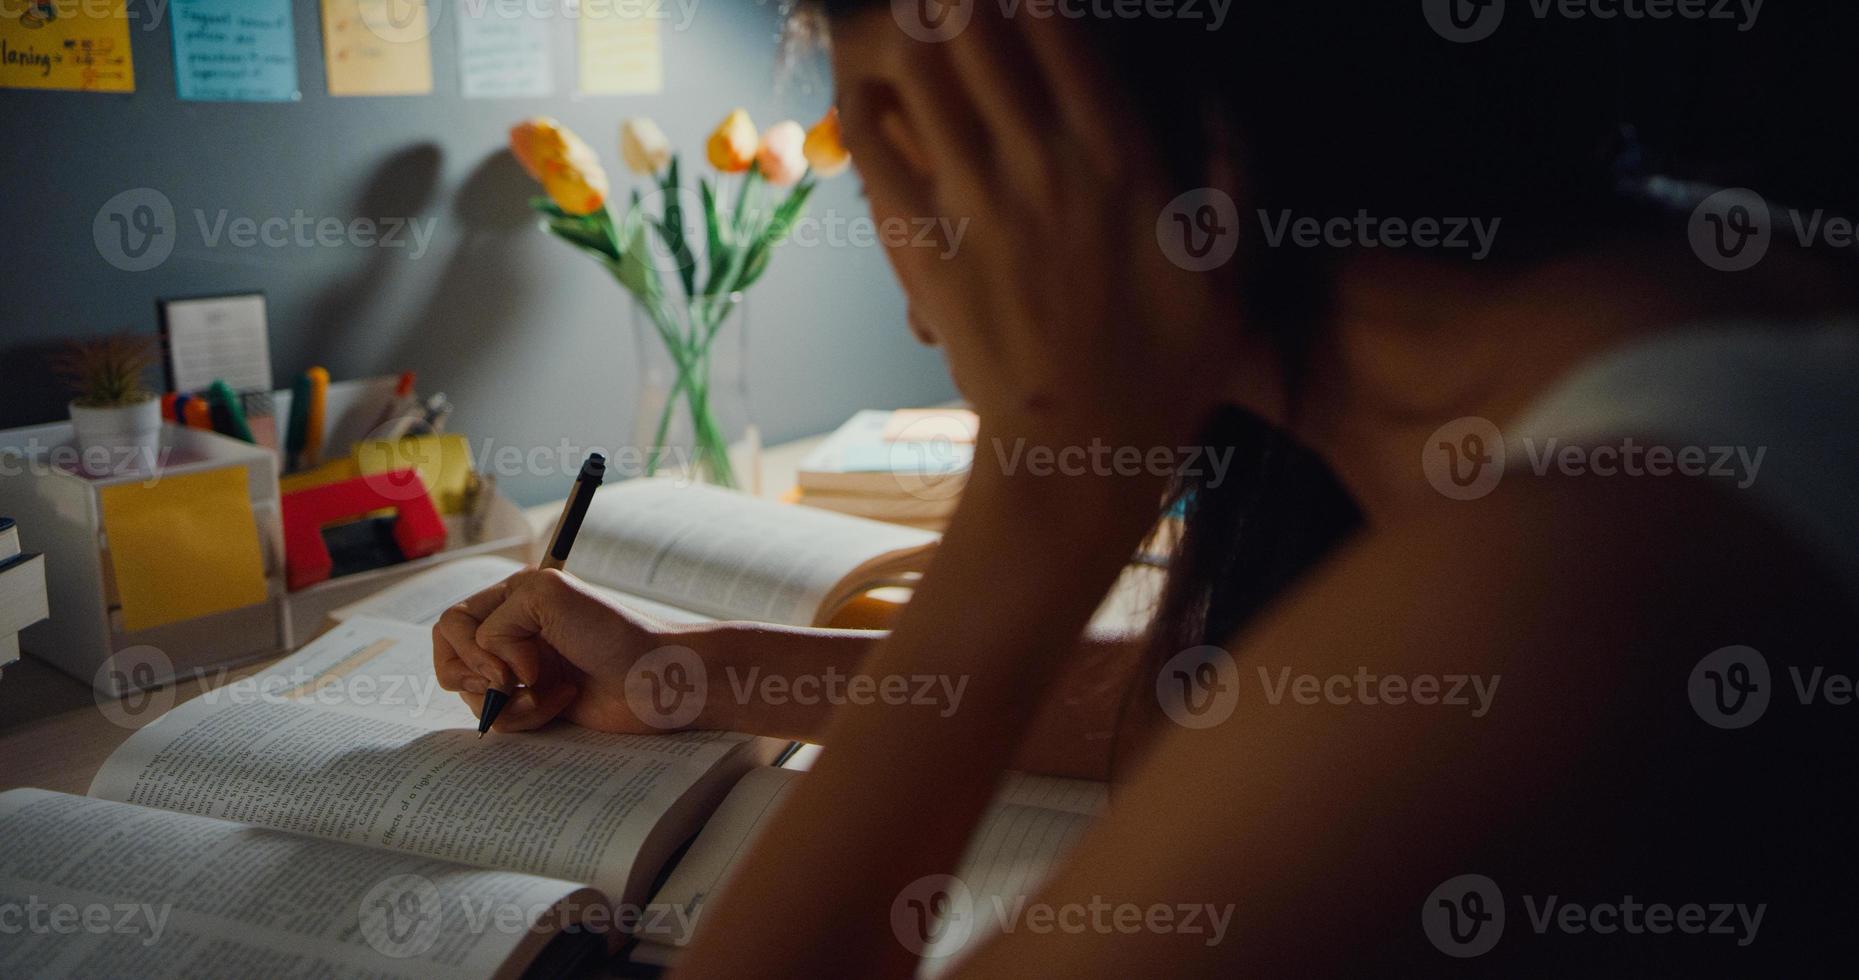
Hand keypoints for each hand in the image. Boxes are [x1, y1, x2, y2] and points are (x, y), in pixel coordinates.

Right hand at [431, 569, 687, 732]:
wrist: (651, 676)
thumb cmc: (609, 631)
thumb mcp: (545, 597)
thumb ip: (496, 625)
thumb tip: (494, 676)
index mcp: (511, 600)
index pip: (452, 623)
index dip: (468, 648)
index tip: (505, 666)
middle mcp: (511, 634)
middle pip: (450, 661)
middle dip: (475, 677)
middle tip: (510, 680)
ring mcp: (521, 672)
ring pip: (473, 696)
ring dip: (508, 699)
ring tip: (546, 691)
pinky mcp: (534, 705)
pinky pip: (501, 719)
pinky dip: (528, 715)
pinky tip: (563, 701)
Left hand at [837, 10, 1242, 456]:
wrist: (1079, 453)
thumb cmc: (1165, 367)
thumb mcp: (1228, 270)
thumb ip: (1231, 172)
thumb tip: (1218, 93)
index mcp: (1121, 163)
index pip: (1068, 41)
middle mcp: (1043, 169)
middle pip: (986, 45)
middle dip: (967, 5)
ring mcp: (977, 209)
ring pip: (930, 88)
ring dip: (919, 38)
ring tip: (913, 14)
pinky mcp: (927, 253)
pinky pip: (883, 162)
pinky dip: (868, 116)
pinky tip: (866, 89)